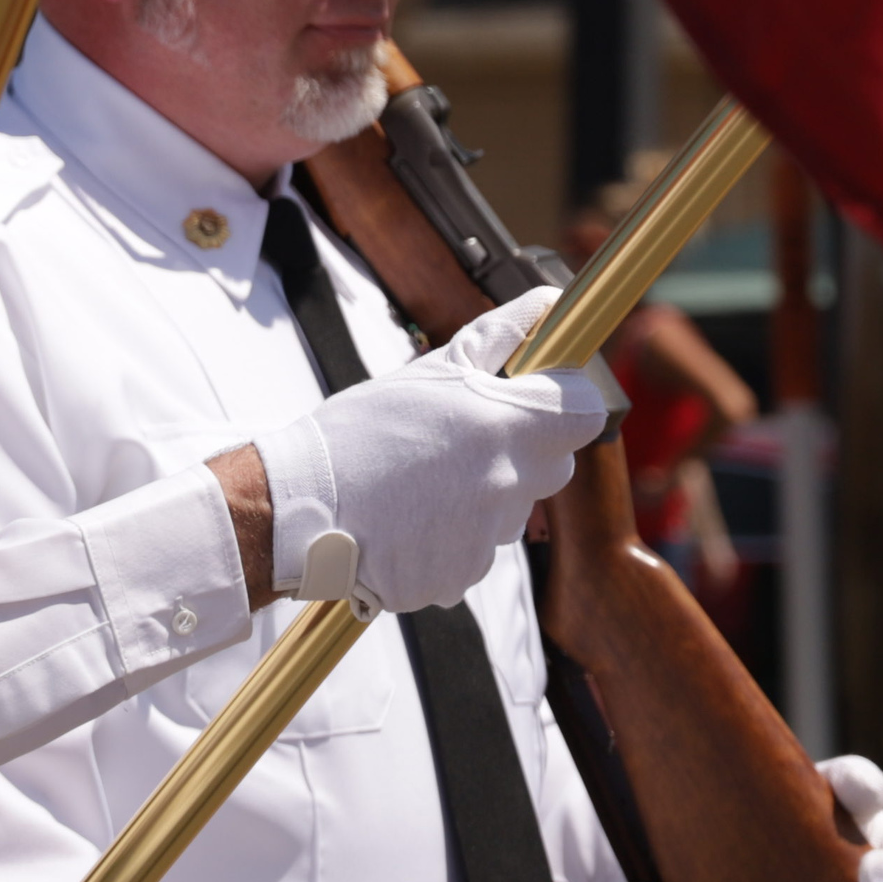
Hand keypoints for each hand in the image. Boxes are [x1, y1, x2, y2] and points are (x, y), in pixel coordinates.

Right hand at [252, 288, 607, 609]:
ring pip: (508, 511)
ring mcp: (486, 538)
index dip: (564, 400)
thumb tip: (547, 303)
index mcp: (507, 426)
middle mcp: (507, 485)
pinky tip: (408, 519)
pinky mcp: (458, 578)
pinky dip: (450, 538)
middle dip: (522, 450)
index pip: (584, 412)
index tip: (536, 395)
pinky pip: (473, 552)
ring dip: (481, 497)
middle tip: (462, 439)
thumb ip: (500, 337)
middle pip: (551, 465)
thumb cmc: (362, 429)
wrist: (298, 504)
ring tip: (420, 483)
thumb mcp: (432, 370)